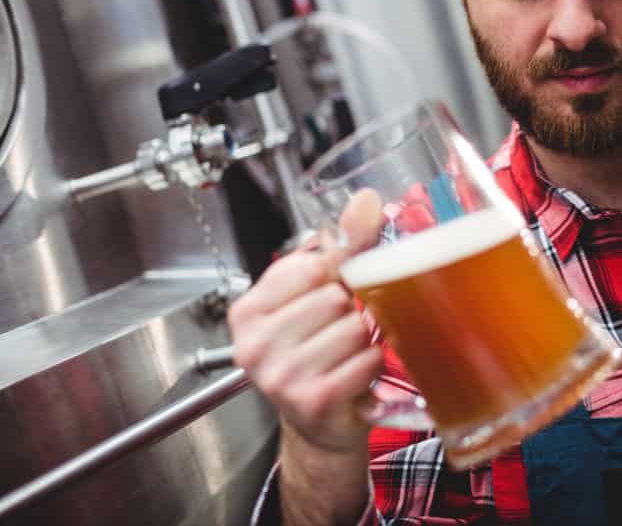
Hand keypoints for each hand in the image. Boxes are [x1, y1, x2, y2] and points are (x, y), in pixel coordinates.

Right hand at [229, 189, 384, 453]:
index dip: (335, 275)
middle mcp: (253, 343)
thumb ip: (345, 244)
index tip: (333, 291)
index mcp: (248, 310)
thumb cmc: (316, 351)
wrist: (320, 421)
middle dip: (352, 309)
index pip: (309, 266)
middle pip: (333, 297)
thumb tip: (365, 201)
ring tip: (349, 351)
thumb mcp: (321, 293)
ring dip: (365, 339)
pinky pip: (364, 362)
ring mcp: (279, 375)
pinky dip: (372, 364)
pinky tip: (357, 371)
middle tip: (343, 327)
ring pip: (353, 329)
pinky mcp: (311, 400)